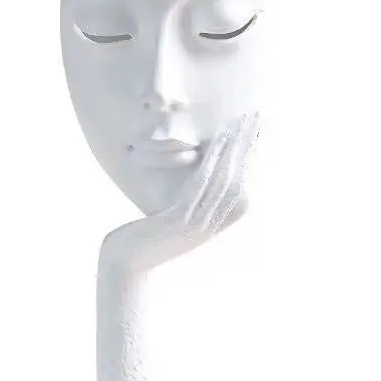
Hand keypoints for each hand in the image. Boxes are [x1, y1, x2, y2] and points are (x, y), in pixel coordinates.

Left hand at [100, 113, 258, 270]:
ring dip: (235, 146)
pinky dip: (212, 161)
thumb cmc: (143, 241)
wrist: (123, 266)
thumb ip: (188, 207)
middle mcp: (211, 226)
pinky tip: (217, 138)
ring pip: (225, 179)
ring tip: (241, 118)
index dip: (250, 159)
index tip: (256, 131)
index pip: (242, 187)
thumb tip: (195, 186)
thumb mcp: (171, 222)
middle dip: (249, 146)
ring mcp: (197, 225)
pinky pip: (201, 185)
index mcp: (212, 226)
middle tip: (257, 114)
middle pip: (239, 179)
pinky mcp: (179, 221)